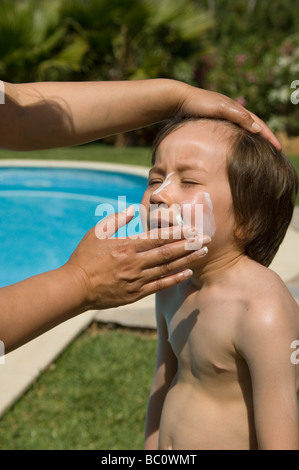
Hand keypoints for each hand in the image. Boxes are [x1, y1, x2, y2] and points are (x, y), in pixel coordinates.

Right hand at [66, 207, 209, 308]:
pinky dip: (174, 279)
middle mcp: (135, 262)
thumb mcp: (97, 233)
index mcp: (127, 246)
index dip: (177, 232)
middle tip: (206, 239)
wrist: (75, 287)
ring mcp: (136, 279)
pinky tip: (187, 273)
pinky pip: (159, 286)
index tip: (192, 228)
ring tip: (202, 253)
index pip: (158, 237)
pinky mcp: (135, 294)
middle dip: (188, 244)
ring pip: (167, 268)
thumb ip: (116, 220)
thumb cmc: (84, 257)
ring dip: (186, 260)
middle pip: (167, 252)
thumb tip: (132, 209)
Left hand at [175, 83, 280, 149]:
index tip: (278, 148)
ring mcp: (223, 115)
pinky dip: (239, 137)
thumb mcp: (220, 108)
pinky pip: (232, 130)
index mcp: (236, 109)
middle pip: (253, 125)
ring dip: (253, 138)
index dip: (269, 136)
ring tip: (259, 150)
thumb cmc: (198, 103)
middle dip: (265, 137)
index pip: (258, 124)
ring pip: (243, 128)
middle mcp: (232, 111)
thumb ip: (238, 116)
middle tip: (274, 150)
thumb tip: (257, 128)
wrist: (177, 99)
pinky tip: (236, 146)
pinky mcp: (213, 119)